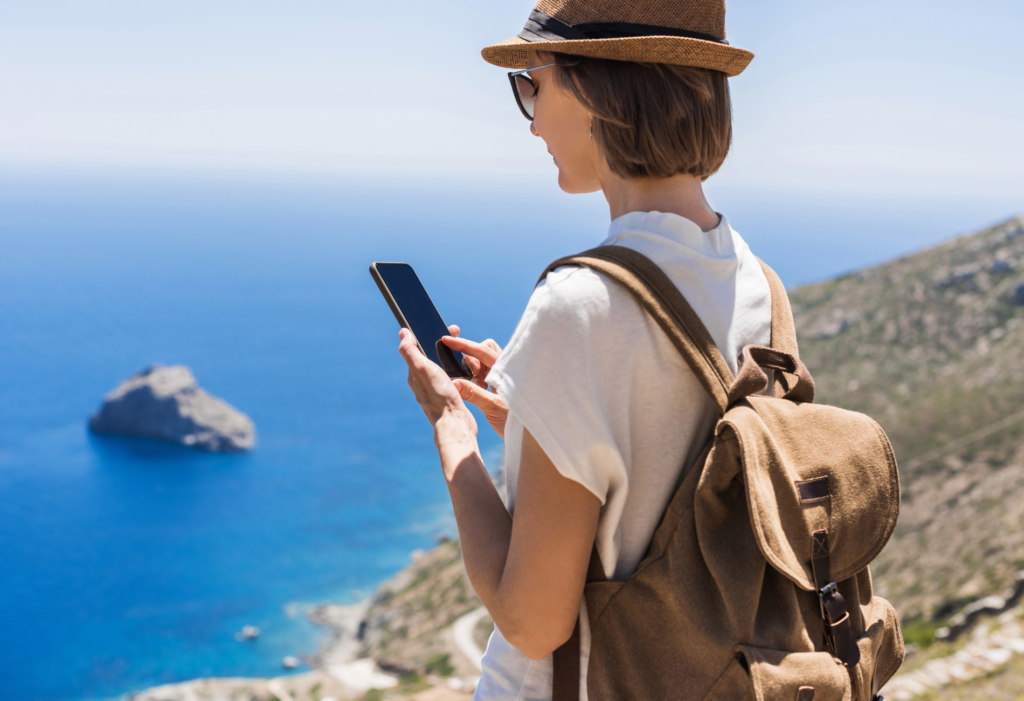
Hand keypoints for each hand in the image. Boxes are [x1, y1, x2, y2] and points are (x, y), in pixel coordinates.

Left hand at [398, 327, 476, 447]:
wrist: (455, 423)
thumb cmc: (439, 395)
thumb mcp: (422, 368)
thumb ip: (410, 351)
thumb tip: (402, 333)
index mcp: (414, 374)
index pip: (418, 348)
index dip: (428, 334)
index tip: (443, 326)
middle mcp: (423, 382)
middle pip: (430, 355)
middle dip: (441, 342)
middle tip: (457, 332)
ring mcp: (436, 389)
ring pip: (441, 366)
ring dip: (449, 355)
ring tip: (462, 348)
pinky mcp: (448, 396)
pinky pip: (451, 376)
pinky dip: (456, 367)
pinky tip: (465, 367)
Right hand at [442, 330, 508, 439]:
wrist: (529, 435)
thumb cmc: (516, 420)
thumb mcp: (493, 407)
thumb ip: (474, 394)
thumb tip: (454, 383)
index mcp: (506, 369)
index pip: (482, 350)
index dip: (463, 344)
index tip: (447, 340)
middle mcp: (505, 368)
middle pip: (483, 350)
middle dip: (472, 358)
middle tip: (471, 377)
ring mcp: (503, 375)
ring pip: (483, 362)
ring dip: (474, 370)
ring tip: (478, 387)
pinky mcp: (500, 383)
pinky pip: (484, 373)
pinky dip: (477, 378)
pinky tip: (480, 391)